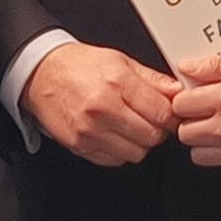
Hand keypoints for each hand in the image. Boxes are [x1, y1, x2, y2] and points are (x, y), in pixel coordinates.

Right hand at [22, 41, 182, 165]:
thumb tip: (178, 91)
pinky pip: (115, 160)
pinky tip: (114, 134)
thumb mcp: (120, 61)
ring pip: (136, 153)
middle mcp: (103, 109)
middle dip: (158, 130)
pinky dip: (120, 151)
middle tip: (151, 120)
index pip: (162, 112)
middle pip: (152, 137)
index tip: (171, 114)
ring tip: (131, 126)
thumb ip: (152, 79)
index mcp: (117, 83)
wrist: (42, 74)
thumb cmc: (80, 66)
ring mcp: (89, 131)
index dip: (172, 116)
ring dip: (140, 143)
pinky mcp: (79, 146)